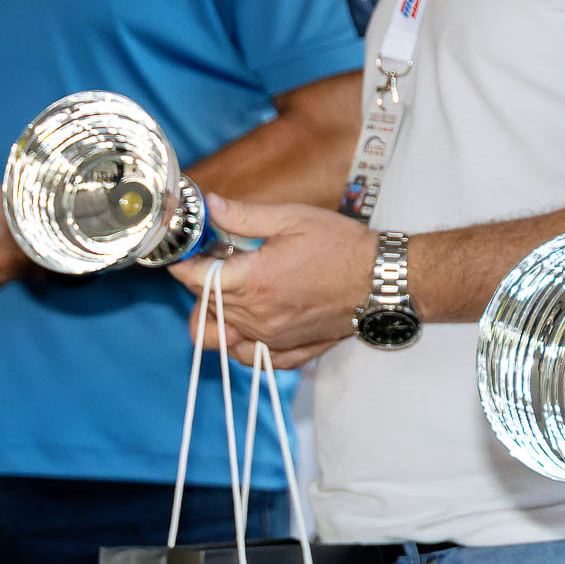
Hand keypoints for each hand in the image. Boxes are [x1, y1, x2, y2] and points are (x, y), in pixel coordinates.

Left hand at [168, 194, 372, 367]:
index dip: (184, 265)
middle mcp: (258, 315)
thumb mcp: (293, 218)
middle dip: (201, 284)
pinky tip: (250, 320)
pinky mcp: (288, 351)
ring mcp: (271, 338)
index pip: (197, 279)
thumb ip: (245, 215)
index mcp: (256, 280)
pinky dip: (238, 342)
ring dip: (215, 315)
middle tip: (219, 263)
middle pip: (204, 306)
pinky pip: (247, 357)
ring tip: (231, 293)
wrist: (380, 280)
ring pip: (218, 336)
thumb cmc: (342, 246)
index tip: (184, 255)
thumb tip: (209, 206)